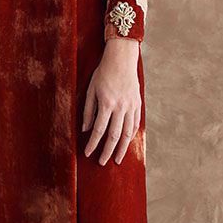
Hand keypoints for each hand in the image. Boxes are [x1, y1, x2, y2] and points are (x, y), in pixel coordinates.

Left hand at [82, 38, 140, 163]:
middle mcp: (120, 107)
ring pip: (128, 133)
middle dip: (107, 151)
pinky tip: (127, 143)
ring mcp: (131, 106)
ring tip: (117, 159)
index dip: (92, 144)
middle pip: (114, 136)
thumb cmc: (103, 73)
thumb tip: (85, 130)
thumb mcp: (91, 90)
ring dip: (122, 149)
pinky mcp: (138, 104)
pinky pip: (135, 124)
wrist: (122, 59)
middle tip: (102, 163)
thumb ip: (88, 111)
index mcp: (106, 104)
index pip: (98, 130)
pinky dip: (131, 136)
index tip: (87, 153)